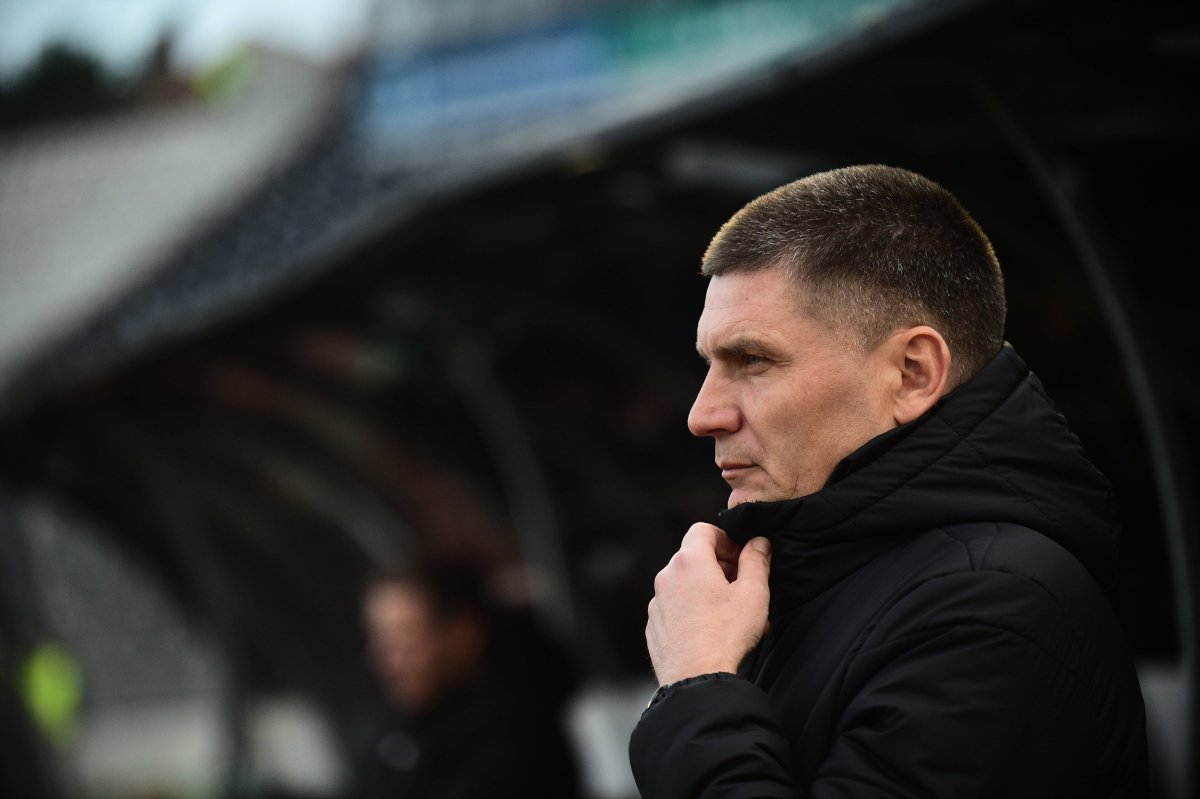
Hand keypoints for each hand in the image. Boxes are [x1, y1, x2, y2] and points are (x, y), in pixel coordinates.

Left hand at [646, 523, 771, 685]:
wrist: (696, 679)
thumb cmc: (726, 635)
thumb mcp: (753, 593)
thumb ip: (757, 561)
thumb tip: (758, 543)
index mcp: (689, 561)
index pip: (703, 530)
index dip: (726, 538)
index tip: (741, 556)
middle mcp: (667, 577)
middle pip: (694, 557)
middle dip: (720, 566)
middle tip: (743, 585)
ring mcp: (657, 602)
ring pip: (685, 585)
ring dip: (708, 590)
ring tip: (733, 614)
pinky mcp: (654, 626)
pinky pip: (676, 608)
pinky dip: (693, 611)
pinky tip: (713, 631)